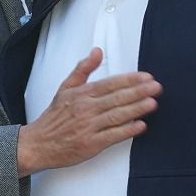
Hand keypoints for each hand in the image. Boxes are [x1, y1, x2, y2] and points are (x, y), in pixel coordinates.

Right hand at [17, 49, 160, 175]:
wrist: (38, 144)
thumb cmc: (54, 118)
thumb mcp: (65, 87)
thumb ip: (83, 68)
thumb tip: (97, 51)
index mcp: (81, 94)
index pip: (109, 83)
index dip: (129, 80)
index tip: (146, 77)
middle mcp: (86, 109)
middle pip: (116, 98)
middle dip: (138, 92)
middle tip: (156, 87)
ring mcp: (88, 127)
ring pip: (117, 116)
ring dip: (136, 109)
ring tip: (152, 103)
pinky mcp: (91, 144)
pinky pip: (112, 136)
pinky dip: (127, 130)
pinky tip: (140, 126)